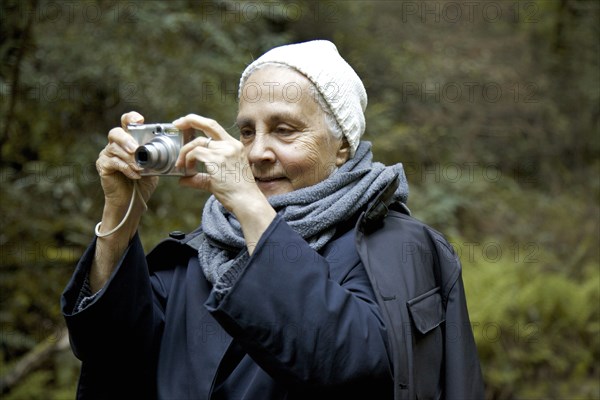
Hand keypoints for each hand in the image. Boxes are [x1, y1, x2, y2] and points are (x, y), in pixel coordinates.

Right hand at [96, 111, 157, 210]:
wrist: (133, 200)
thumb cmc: (143, 181)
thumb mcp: (154, 166)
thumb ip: (156, 156)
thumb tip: (166, 149)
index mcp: (128, 140)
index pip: (126, 122)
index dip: (131, 118)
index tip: (139, 120)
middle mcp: (115, 144)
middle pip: (115, 132)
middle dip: (126, 139)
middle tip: (136, 149)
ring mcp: (107, 154)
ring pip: (114, 149)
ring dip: (129, 158)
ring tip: (140, 168)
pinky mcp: (103, 166)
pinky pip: (113, 163)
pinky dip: (126, 168)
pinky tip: (135, 175)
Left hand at [173, 114, 275, 253]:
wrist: (246, 201)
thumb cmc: (237, 193)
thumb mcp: (217, 181)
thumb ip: (200, 177)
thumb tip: (183, 179)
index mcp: (234, 147)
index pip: (215, 127)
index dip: (198, 122)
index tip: (185, 123)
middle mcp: (231, 145)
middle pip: (208, 124)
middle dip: (189, 120)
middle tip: (176, 124)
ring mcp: (225, 151)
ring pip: (198, 142)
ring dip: (185, 152)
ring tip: (181, 165)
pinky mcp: (218, 159)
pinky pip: (196, 153)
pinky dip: (188, 159)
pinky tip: (188, 169)